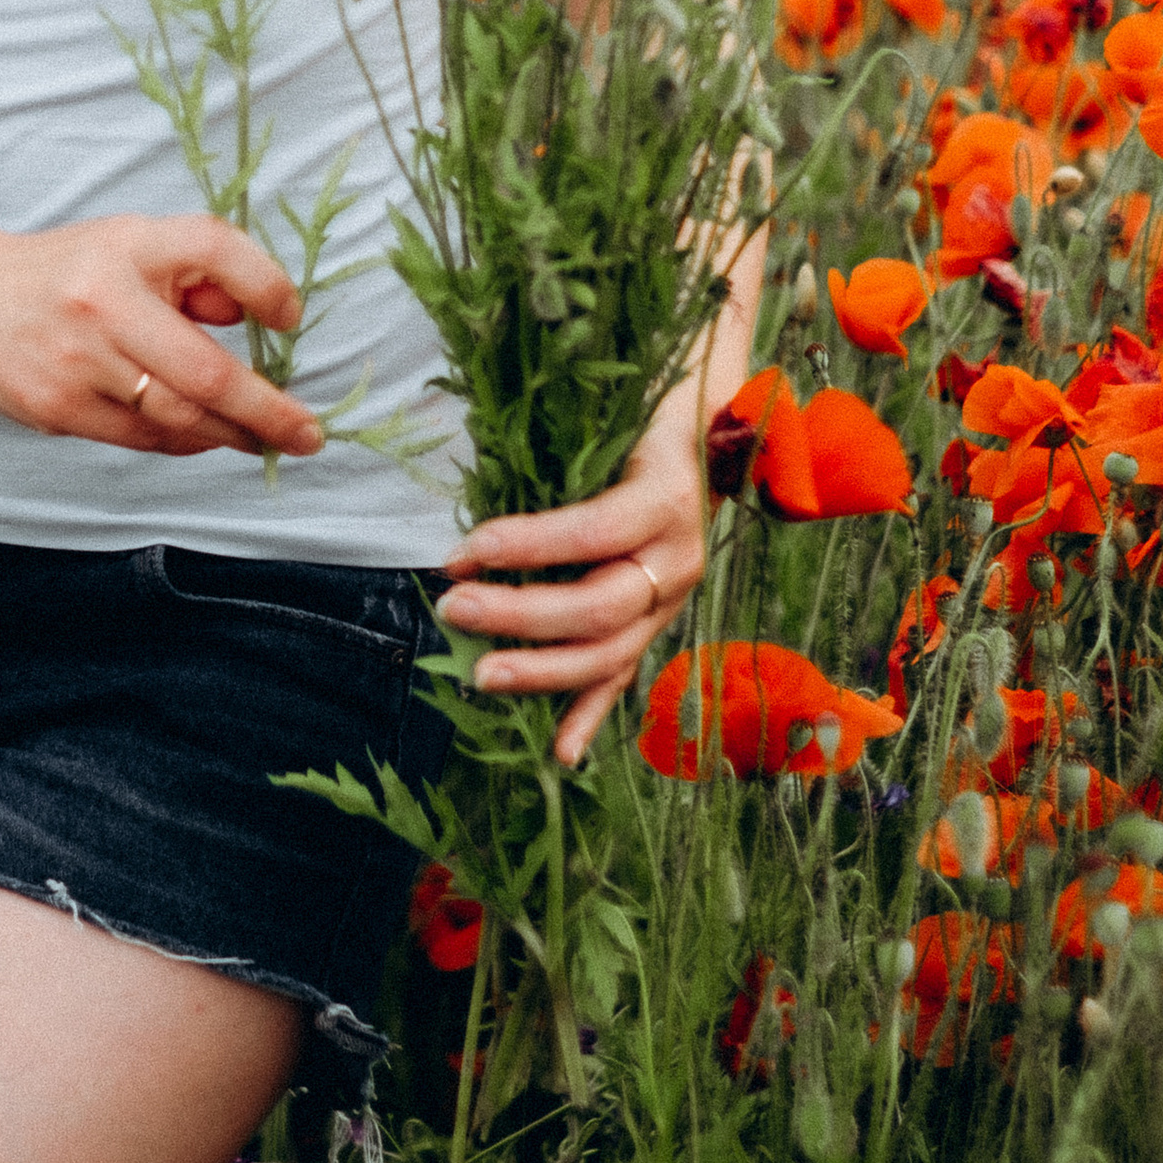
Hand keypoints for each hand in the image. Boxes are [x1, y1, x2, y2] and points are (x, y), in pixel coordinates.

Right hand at [0, 213, 322, 461]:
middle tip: (307, 432)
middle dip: (267, 410)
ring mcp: (77, 362)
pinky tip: (206, 437)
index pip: (212, 248)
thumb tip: (258, 316)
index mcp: (126, 248)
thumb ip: (196, 273)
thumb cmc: (68, 273)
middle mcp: (101, 302)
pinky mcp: (59, 409)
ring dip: (231, 435)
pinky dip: (184, 442)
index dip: (264, 284)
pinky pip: (141, 438)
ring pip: (177, 418)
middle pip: (205, 371)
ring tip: (264, 439)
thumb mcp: (131, 245)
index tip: (290, 317)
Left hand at [436, 426, 703, 763]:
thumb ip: (564, 434)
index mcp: (667, 500)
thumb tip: (482, 438)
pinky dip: (591, 713)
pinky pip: (624, 673)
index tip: (465, 548)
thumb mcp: (614, 412)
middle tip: (451, 606)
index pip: (592, 533)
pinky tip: (562, 752)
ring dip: (542, 672)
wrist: (711, 427)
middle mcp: (678, 558)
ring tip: (479, 675)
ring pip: (610, 652)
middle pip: (599, 606)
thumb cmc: (644, 409)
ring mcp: (672, 599)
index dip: (527, 545)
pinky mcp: (659, 622)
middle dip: (521, 615)